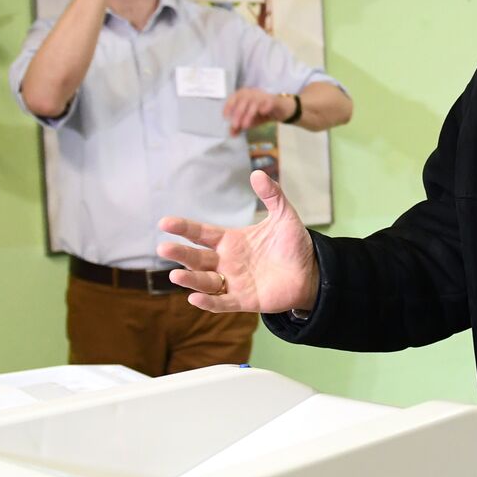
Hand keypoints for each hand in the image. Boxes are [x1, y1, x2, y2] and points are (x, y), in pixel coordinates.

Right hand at [157, 171, 319, 312]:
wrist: (313, 272)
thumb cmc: (294, 245)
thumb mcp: (284, 217)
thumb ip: (272, 195)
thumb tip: (257, 173)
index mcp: (231, 241)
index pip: (201, 233)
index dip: (184, 228)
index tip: (165, 223)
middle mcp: (226, 262)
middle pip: (197, 258)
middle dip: (180, 253)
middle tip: (163, 248)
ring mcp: (233, 282)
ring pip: (205, 282)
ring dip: (190, 279)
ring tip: (175, 274)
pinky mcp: (244, 300)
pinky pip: (222, 303)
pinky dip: (208, 302)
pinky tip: (195, 298)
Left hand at [223, 88, 292, 134]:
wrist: (279, 110)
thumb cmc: (260, 113)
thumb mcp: (248, 120)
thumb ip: (239, 126)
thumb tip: (231, 134)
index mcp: (243, 95)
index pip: (233, 98)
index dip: (228, 106)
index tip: (226, 117)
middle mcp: (251, 93)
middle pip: (242, 101)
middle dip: (238, 114)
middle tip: (235, 125)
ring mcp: (262, 95)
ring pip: (254, 102)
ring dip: (248, 114)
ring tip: (246, 125)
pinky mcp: (273, 100)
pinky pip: (268, 102)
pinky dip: (264, 106)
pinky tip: (262, 112)